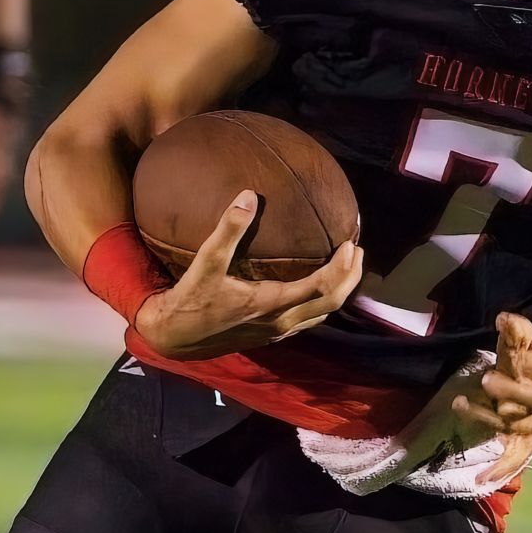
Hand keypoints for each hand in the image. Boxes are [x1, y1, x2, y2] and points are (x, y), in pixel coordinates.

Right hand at [131, 191, 366, 360]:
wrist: (174, 336)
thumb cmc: (191, 299)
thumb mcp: (206, 262)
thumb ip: (229, 229)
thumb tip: (249, 195)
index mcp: (271, 304)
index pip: (322, 288)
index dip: (342, 268)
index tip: (350, 244)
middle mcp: (280, 322)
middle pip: (332, 303)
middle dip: (350, 278)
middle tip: (357, 251)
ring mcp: (277, 332)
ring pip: (322, 314)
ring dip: (338, 291)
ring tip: (345, 267)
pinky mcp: (269, 336)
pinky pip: (307, 320)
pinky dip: (321, 301)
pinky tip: (315, 286)